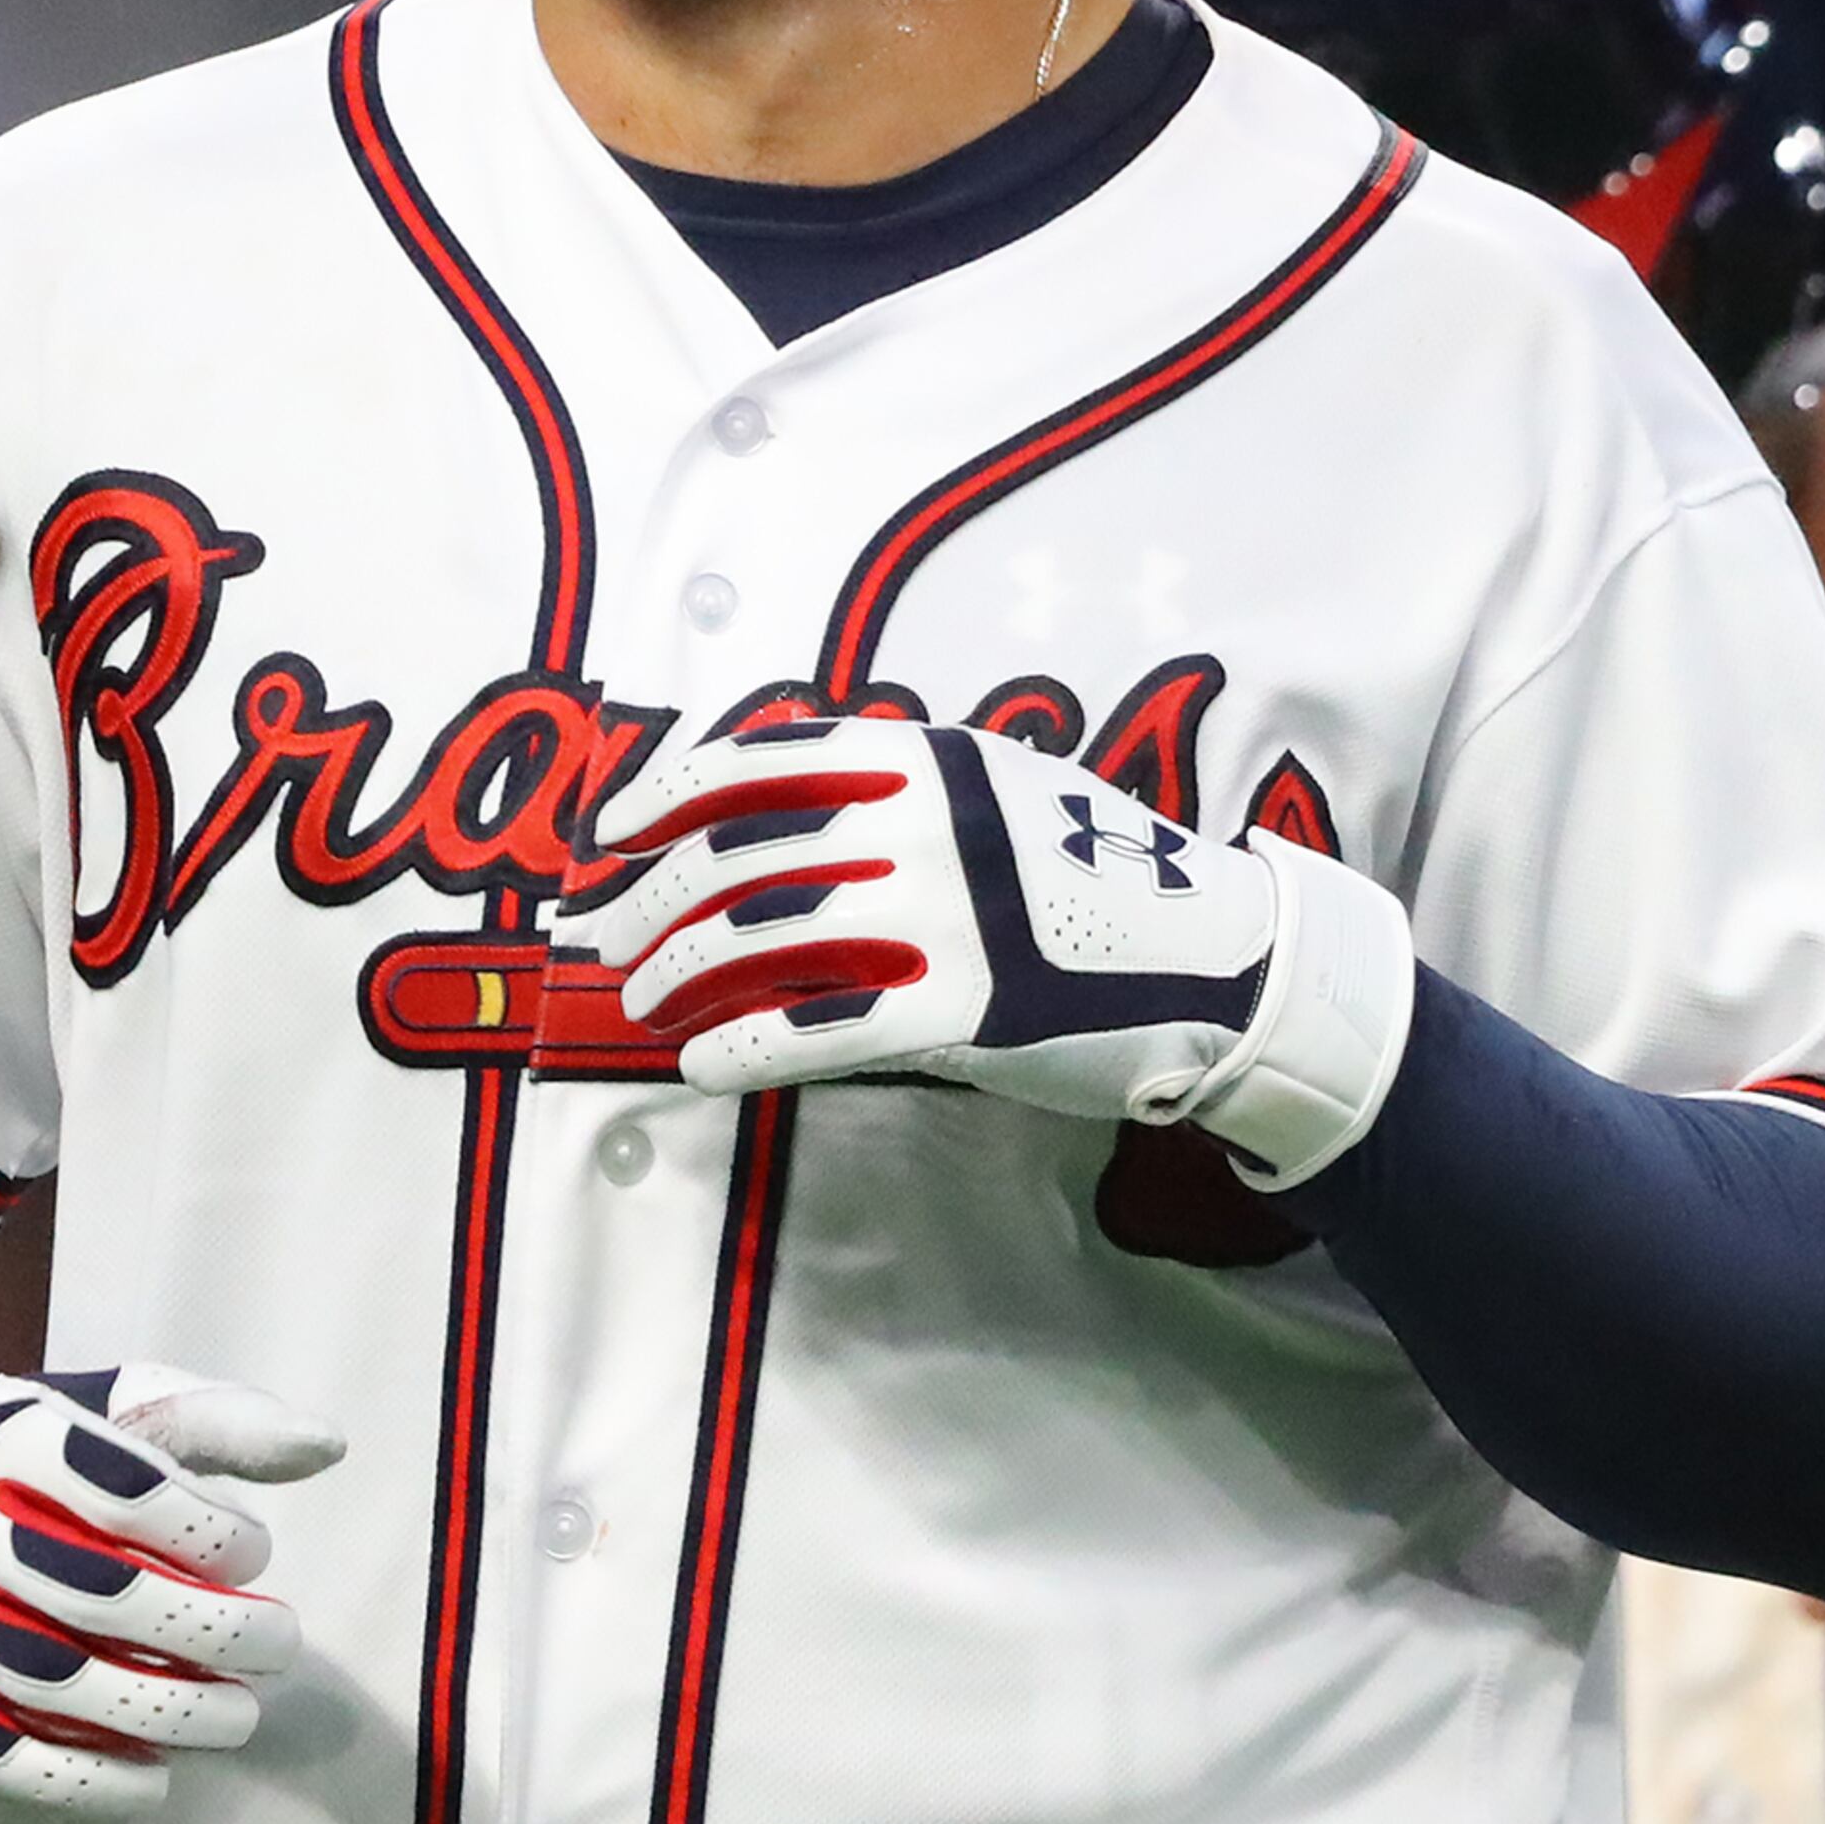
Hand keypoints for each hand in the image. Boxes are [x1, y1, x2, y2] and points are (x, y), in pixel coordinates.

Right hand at [0, 1354, 344, 1810]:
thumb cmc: (20, 1460)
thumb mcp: (104, 1410)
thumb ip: (216, 1421)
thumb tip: (327, 1446)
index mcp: (15, 1436)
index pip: (135, 1491)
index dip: (216, 1533)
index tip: (256, 1555)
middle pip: (107, 1592)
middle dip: (215, 1630)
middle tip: (280, 1645)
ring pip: (62, 1680)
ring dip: (169, 1711)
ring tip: (239, 1716)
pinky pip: (2, 1755)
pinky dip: (88, 1778)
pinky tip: (155, 1778)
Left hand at [575, 718, 1413, 1190]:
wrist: (1220, 964)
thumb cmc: (1100, 879)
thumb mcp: (1001, 793)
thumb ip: (899, 793)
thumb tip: (775, 821)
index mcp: (926, 759)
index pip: (757, 760)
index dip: (664, 795)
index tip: (609, 833)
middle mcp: (922, 825)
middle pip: (737, 854)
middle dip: (649, 898)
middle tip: (604, 936)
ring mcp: (940, 919)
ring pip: (759, 938)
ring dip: (676, 972)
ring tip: (638, 1001)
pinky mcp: (962, 1012)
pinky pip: (817, 1028)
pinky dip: (741, 1047)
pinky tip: (701, 1064)